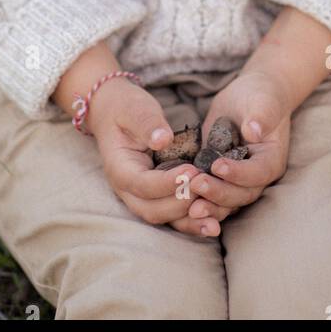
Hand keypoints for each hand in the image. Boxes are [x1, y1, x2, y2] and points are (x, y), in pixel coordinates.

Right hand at [87, 77, 222, 238]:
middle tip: (206, 187)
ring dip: (188, 220)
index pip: (143, 184)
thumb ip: (148, 124)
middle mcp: (128, 190)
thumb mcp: (136, 109)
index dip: (168, 182)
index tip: (192, 171)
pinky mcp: (155, 196)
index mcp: (120, 169)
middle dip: (181, 204)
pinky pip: (172, 214)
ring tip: (215, 220)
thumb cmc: (127, 109)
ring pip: (163, 217)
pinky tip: (214, 222)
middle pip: (152, 210)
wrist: (116, 114)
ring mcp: (141, 196)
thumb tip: (163, 139)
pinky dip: (191, 220)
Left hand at [184, 70, 291, 229]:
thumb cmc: (262, 96)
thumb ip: (261, 117)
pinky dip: (198, 199)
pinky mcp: (218, 176)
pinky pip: (210, 194)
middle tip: (195, 184)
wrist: (251, 95)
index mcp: (271, 159)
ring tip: (188, 204)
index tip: (218, 165)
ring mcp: (236, 179)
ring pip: (225, 201)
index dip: (238, 173)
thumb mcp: (264, 101)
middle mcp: (255, 176)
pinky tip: (180, 199)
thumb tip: (254, 131)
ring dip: (208, 204)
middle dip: (218, 193)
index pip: (257, 173)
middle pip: (240, 194)